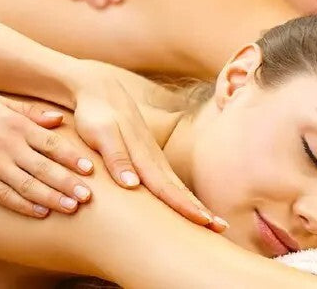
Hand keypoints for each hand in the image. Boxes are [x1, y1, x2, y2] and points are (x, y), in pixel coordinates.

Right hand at [0, 94, 93, 217]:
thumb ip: (31, 111)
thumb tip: (60, 119)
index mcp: (16, 125)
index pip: (51, 143)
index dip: (72, 157)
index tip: (89, 168)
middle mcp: (7, 145)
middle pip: (44, 167)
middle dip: (68, 182)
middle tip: (88, 196)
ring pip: (28, 185)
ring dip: (52, 198)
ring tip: (71, 207)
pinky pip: (4, 195)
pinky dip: (23, 205)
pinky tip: (40, 212)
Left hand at [71, 62, 226, 231]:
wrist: (98, 88)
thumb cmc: (95, 112)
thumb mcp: (100, 133)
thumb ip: (116, 157)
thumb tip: (131, 185)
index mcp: (142, 155)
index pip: (166, 187)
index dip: (184, 206)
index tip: (203, 221)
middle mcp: (151, 157)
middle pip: (178, 188)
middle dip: (199, 209)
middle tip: (221, 228)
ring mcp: (151, 155)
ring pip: (175, 184)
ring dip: (193, 203)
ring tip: (212, 221)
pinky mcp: (146, 154)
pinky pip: (167, 179)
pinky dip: (180, 193)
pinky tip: (186, 203)